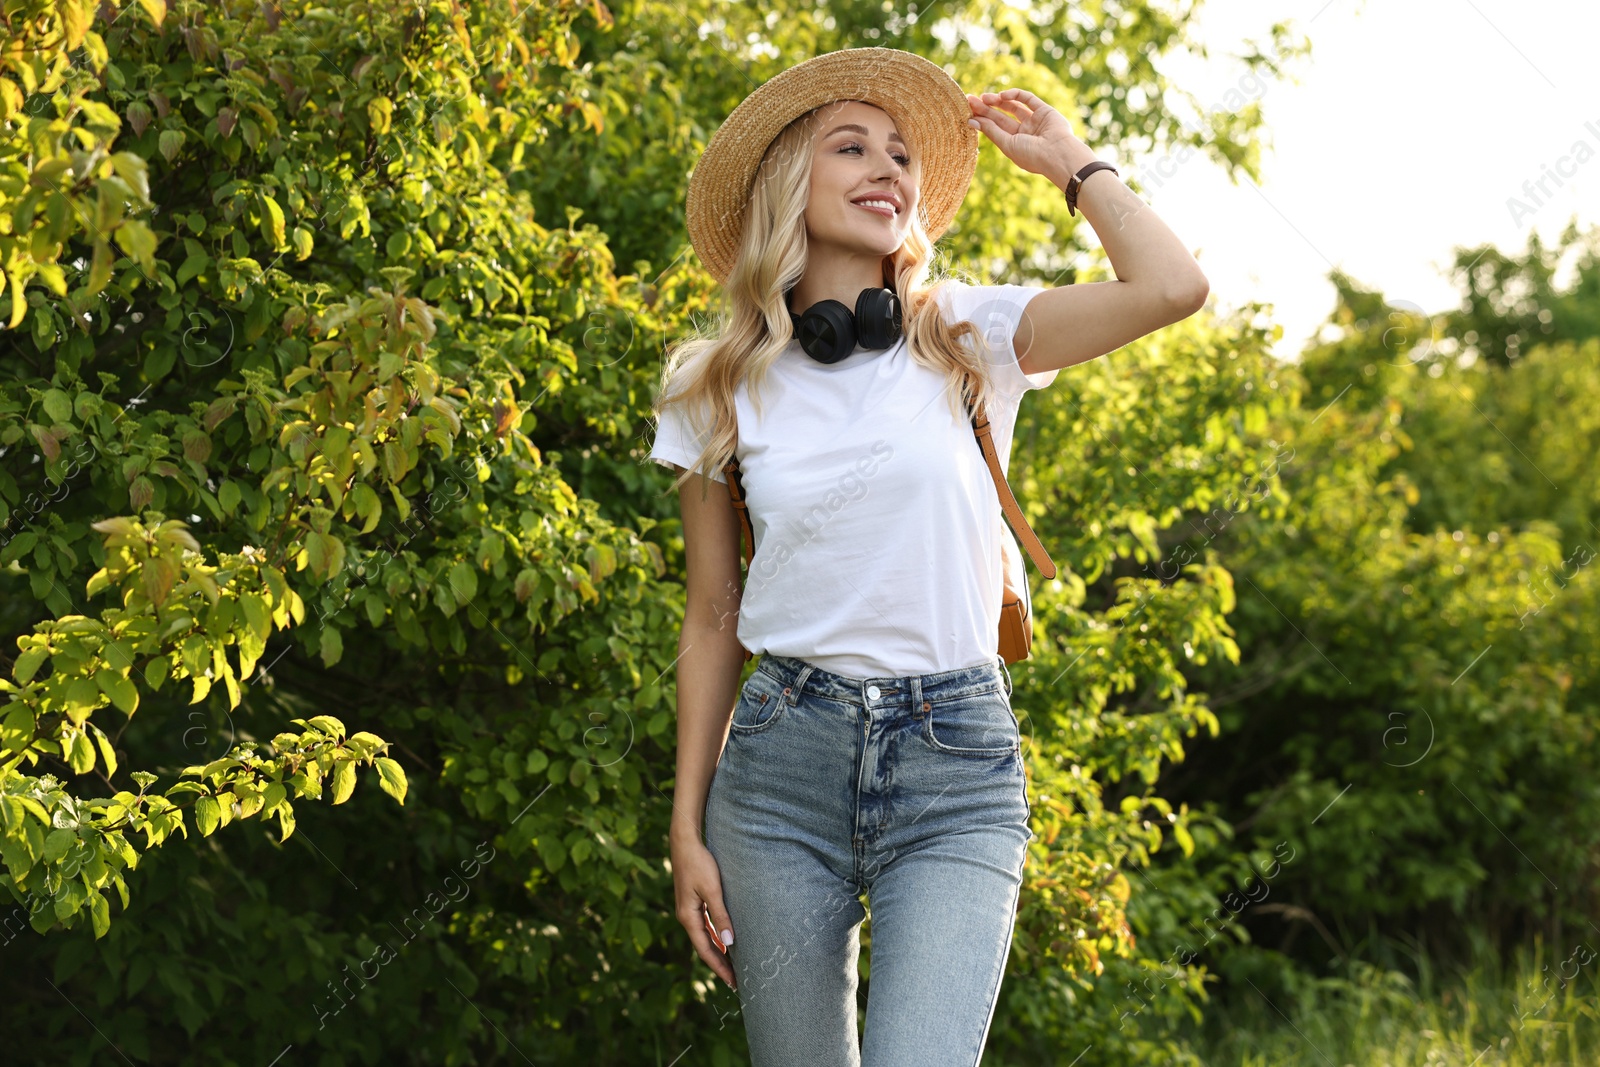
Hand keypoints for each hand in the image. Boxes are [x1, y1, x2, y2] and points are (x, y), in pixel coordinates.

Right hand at [672, 835, 737, 990]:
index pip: (705, 950)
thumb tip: (729, 942)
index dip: (720, 967)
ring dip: (718, 952)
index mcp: (688, 917)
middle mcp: (686, 917)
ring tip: (733, 965)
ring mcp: (688, 910)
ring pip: (705, 938)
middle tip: (737, 980)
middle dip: (720, 964)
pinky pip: (705, 927)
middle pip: (704, 947)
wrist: (685, 842)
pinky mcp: (692, 902)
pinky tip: (725, 941)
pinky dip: (715, 937)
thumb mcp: (713, 890)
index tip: (734, 982)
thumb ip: (721, 916)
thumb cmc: (699, 863)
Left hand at [965, 89, 1085, 177]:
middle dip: (986, 108)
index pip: (995, 129)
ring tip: (984, 97)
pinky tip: (1003, 95)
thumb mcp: (1007, 144)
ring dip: (998, 100)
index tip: (968, 110)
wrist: (1058, 154)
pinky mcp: (1044, 110)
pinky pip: (1027, 99)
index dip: (982, 119)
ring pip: (1013, 106)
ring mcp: (1035, 121)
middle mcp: (1024, 132)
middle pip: (1001, 117)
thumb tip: (971, 120)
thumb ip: (990, 131)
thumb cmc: (1031, 155)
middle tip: (971, 99)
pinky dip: (1015, 95)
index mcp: (1015, 144)